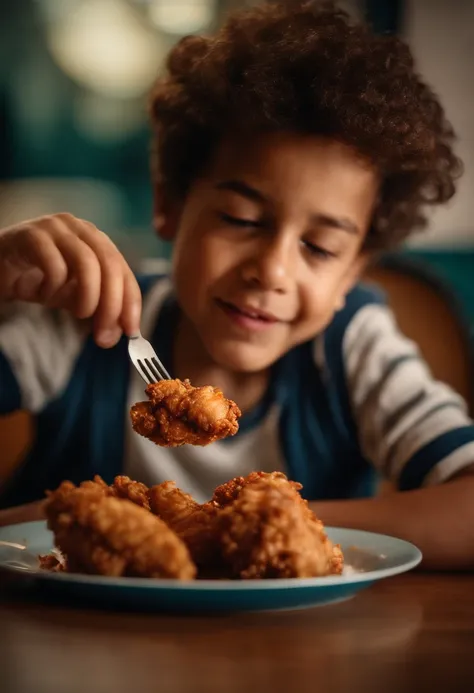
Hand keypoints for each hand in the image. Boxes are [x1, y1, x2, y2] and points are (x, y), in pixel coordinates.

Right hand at [0, 213, 141, 346]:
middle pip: (110, 265)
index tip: (132, 331)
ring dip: (88, 298)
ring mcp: (56, 228)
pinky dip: (53, 288)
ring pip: (87, 263)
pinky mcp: (31, 234)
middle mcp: (80, 228)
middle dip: (112, 305)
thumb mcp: (72, 298)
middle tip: (103, 336)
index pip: (123, 269)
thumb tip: (117, 334)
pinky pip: (54, 265)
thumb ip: (97, 311)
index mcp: (96, 240)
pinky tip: (41, 293)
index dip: (131, 301)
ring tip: (77, 314)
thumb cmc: (36, 281)